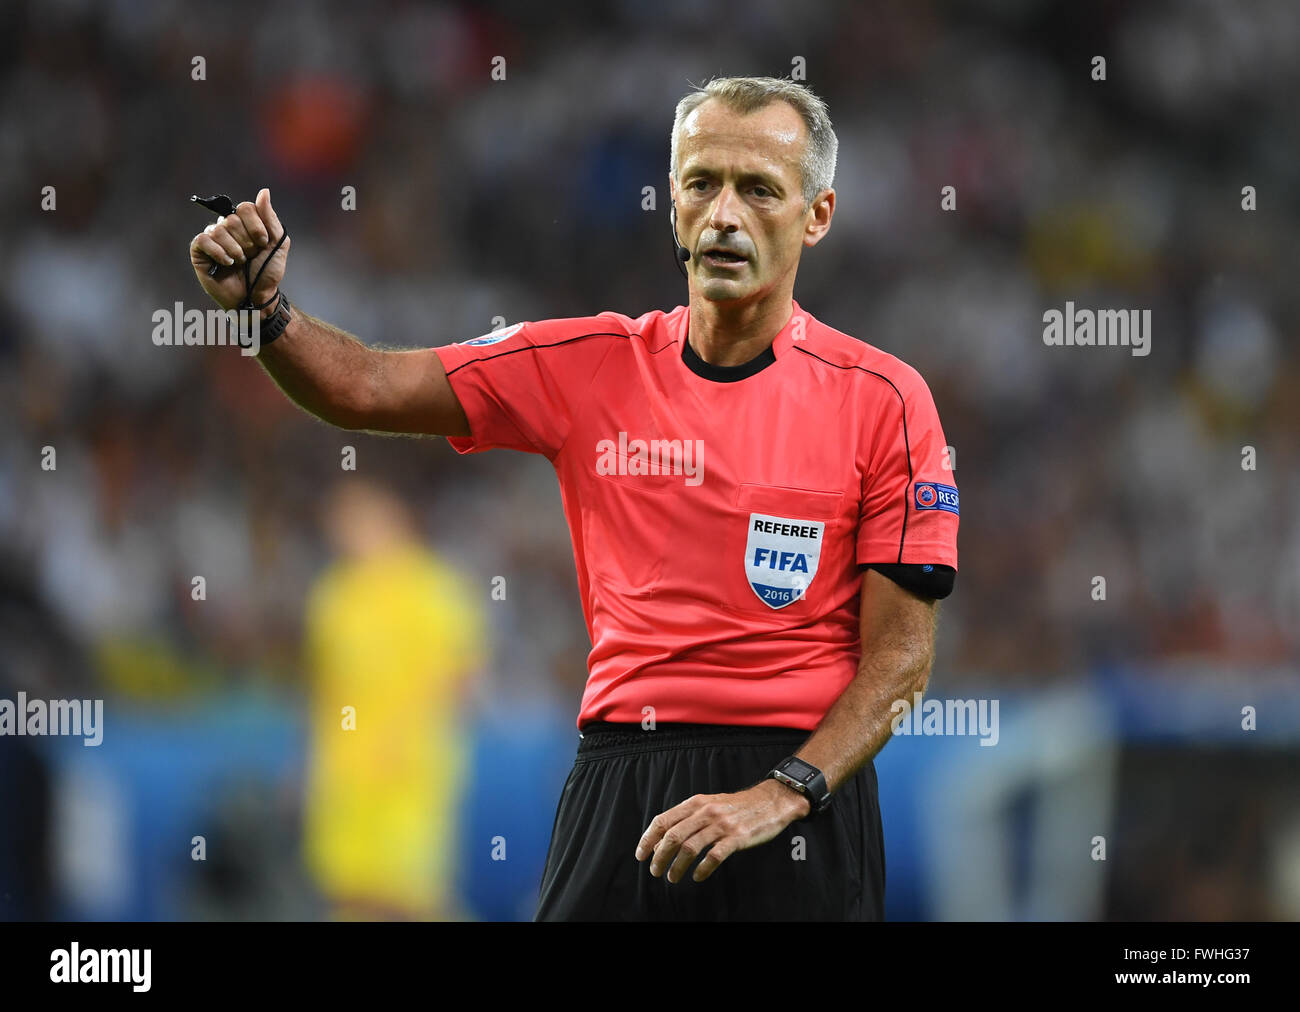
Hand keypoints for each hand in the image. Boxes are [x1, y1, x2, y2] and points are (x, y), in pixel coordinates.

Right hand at [188, 188, 289, 310]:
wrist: (257, 297)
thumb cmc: (267, 273)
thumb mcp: (277, 244)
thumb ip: (270, 218)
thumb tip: (263, 191)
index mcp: (245, 223)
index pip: (245, 208)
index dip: (256, 226)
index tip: (263, 243)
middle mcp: (226, 227)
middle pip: (232, 220)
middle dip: (246, 242)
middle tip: (250, 257)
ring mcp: (212, 238)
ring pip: (219, 230)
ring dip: (235, 250)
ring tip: (239, 262)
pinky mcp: (199, 251)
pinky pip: (204, 239)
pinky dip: (218, 252)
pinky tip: (227, 263)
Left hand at [634, 778, 810, 883]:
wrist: (771, 801)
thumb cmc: (737, 806)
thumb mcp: (709, 803)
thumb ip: (688, 817)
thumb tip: (663, 838)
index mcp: (696, 802)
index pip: (663, 820)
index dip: (649, 839)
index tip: (641, 855)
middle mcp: (706, 812)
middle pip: (673, 836)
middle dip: (659, 856)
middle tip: (655, 871)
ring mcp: (722, 825)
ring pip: (690, 848)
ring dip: (677, 866)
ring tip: (672, 877)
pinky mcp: (737, 838)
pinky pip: (714, 856)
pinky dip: (702, 869)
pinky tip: (698, 876)